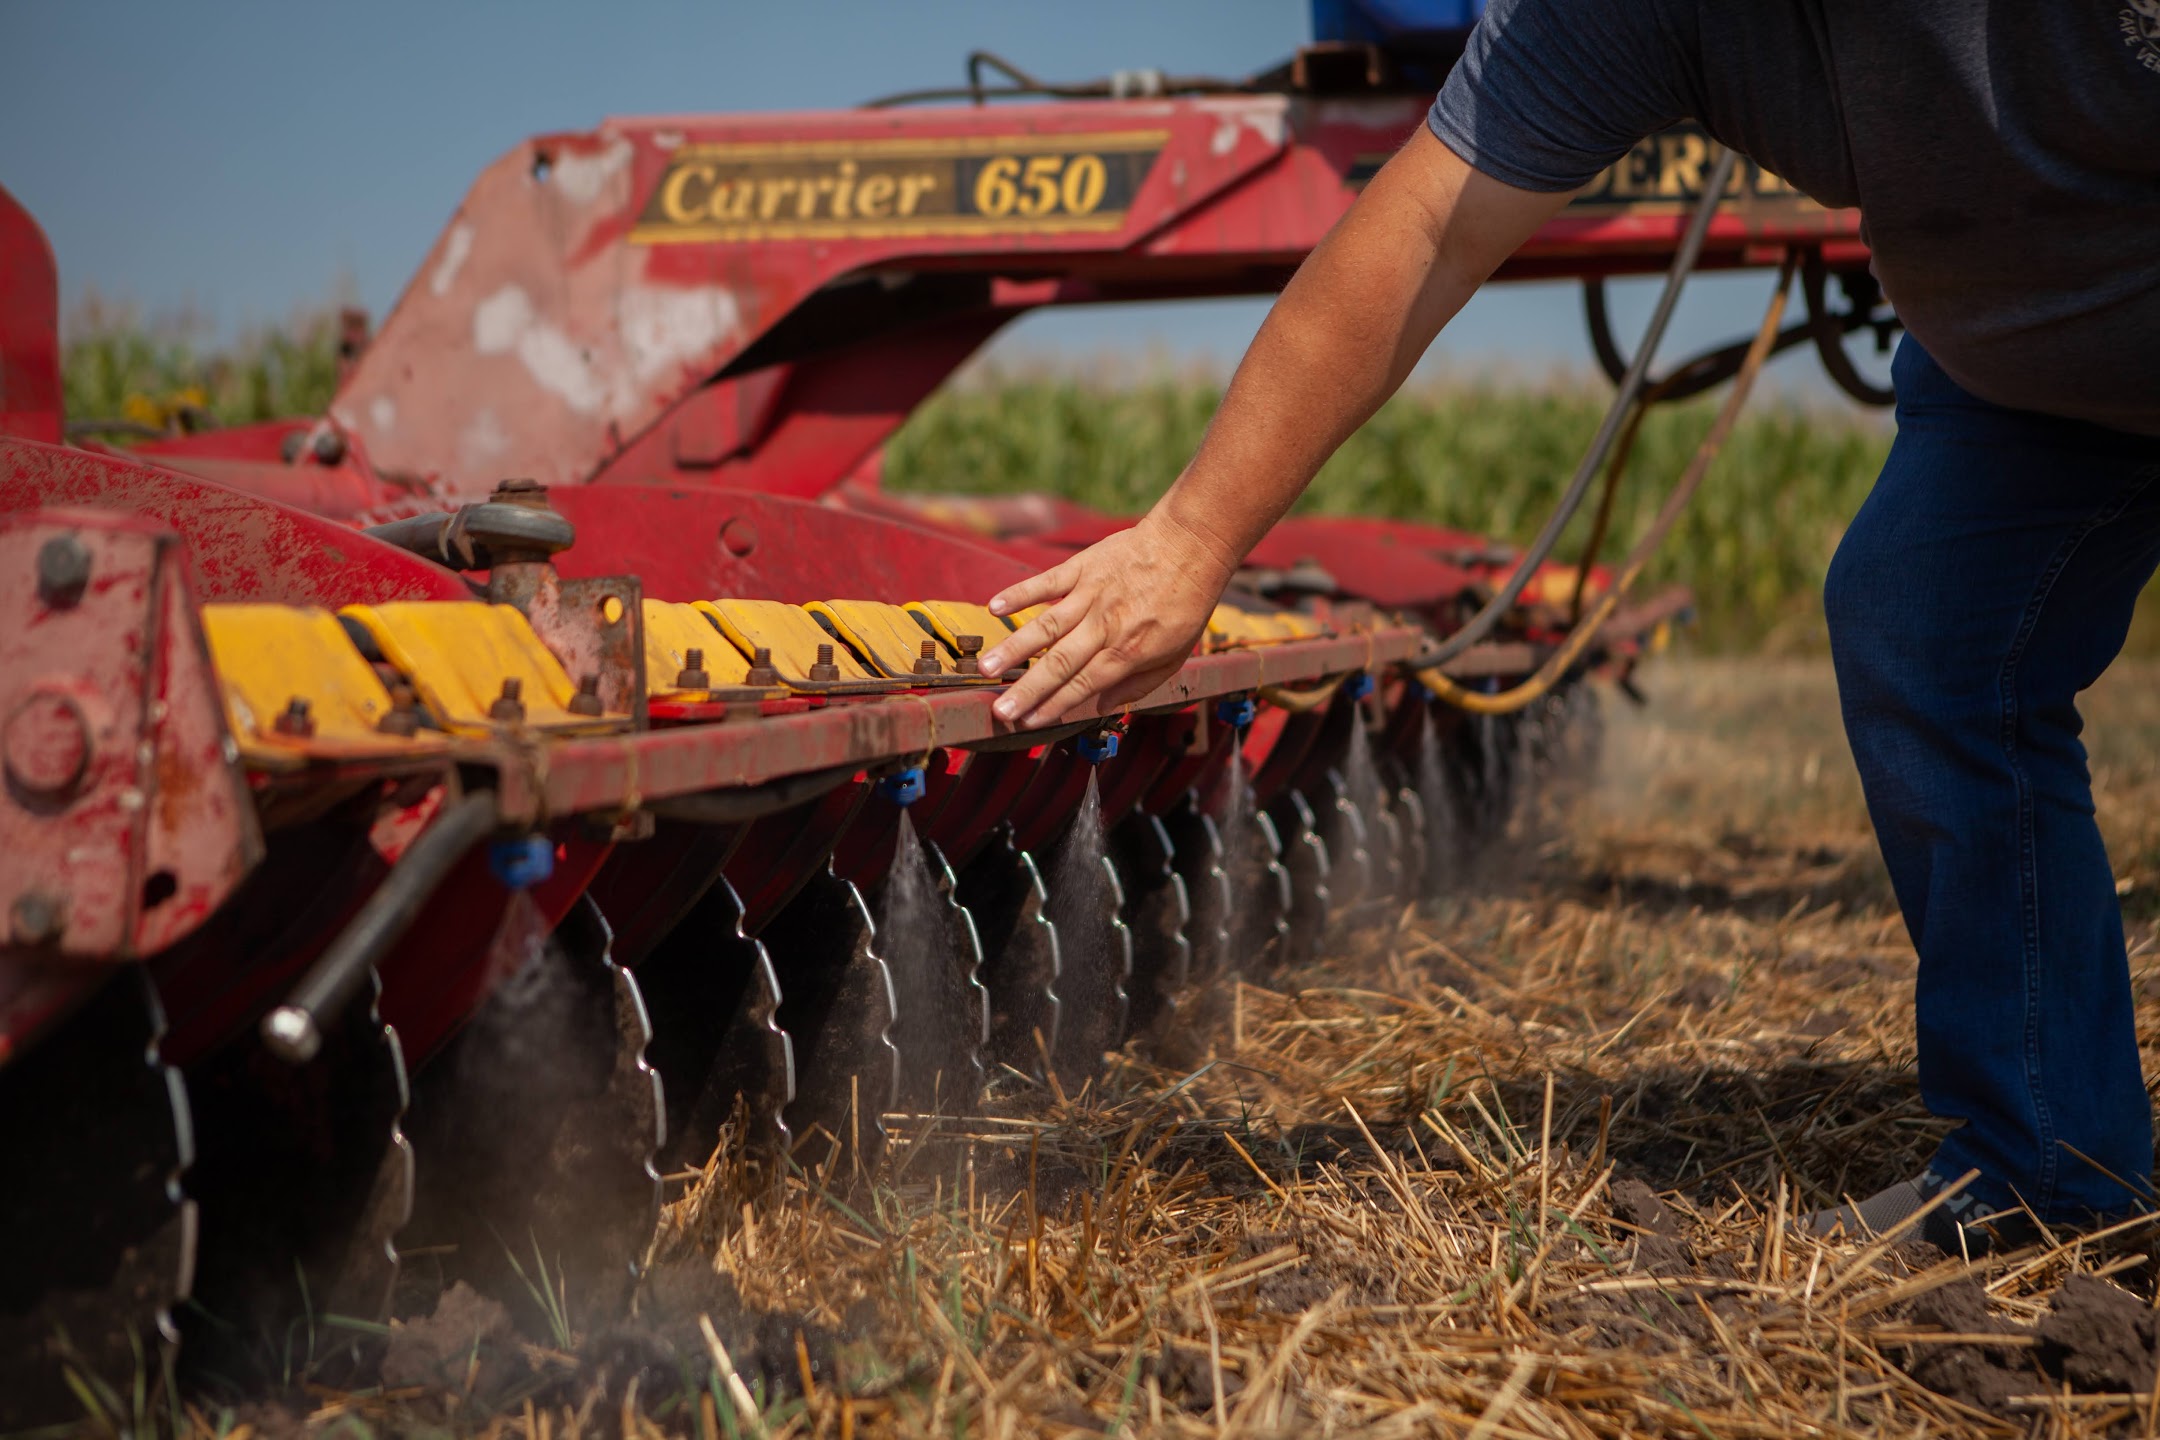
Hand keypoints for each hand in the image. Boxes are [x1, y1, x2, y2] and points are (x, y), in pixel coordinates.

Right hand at [981, 507, 1236, 727]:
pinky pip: (1047, 582)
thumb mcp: (1175, 656)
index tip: (1027, 722)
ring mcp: (1091, 595)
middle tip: (999, 710)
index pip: (1083, 685)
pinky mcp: (1083, 568)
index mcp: (1128, 651)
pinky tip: (995, 607)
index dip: (1054, 706)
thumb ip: (1137, 685)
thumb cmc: (1185, 604)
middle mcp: (1105, 626)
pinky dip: (1020, 594)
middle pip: (1059, 663)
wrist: (1190, 545)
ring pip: (1047, 626)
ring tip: (986, 668)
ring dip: (1014, 648)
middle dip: (1027, 690)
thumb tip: (1100, 707)